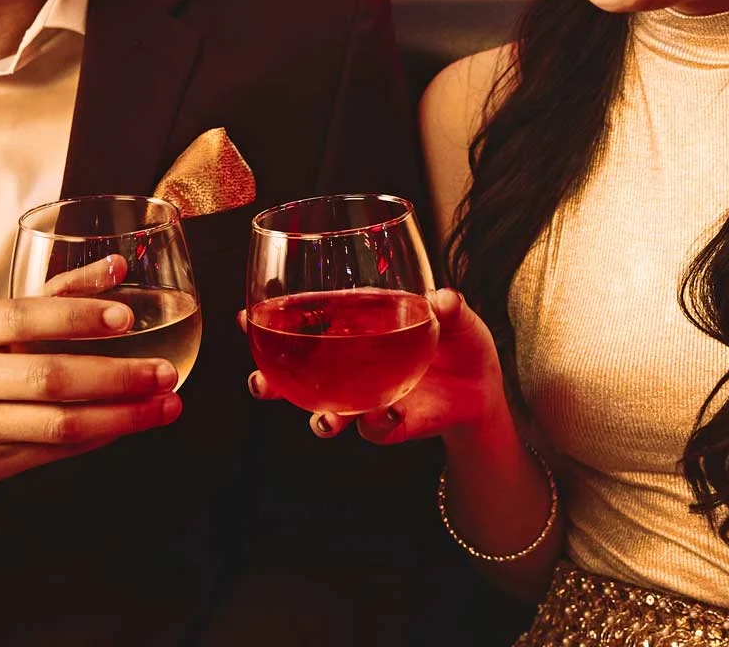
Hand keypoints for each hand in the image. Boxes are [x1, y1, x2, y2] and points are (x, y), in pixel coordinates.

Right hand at [0, 255, 180, 535]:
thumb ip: (49, 295)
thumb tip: (115, 268)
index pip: (26, 317)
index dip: (78, 316)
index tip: (126, 317)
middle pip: (50, 377)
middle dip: (116, 377)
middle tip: (164, 373)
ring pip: (58, 424)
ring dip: (120, 417)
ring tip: (163, 406)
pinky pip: (51, 452)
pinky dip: (95, 439)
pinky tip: (126, 427)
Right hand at [244, 287, 510, 446]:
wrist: (483, 387)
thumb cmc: (458, 339)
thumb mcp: (457, 316)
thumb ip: (450, 307)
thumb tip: (441, 297)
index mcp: (355, 328)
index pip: (306, 323)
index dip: (273, 321)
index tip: (245, 317)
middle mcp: (350, 367)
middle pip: (299, 377)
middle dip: (272, 383)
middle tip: (259, 382)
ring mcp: (368, 399)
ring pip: (329, 413)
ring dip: (322, 419)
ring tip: (324, 420)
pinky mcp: (393, 425)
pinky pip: (377, 430)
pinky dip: (376, 426)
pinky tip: (383, 417)